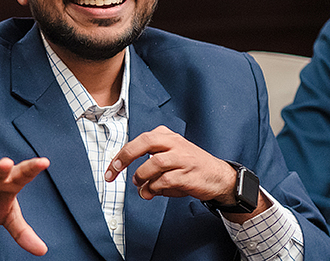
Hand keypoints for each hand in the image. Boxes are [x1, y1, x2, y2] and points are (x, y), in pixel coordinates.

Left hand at [104, 125, 238, 202]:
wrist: (218, 177)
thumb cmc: (192, 168)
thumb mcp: (171, 159)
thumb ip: (151, 169)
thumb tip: (138, 186)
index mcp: (168, 137)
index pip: (140, 140)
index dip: (122, 155)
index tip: (111, 169)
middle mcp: (175, 144)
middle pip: (146, 142)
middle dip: (126, 157)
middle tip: (115, 172)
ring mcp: (182, 158)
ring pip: (154, 164)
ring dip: (142, 178)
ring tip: (141, 187)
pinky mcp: (187, 174)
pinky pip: (164, 181)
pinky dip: (154, 188)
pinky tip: (154, 192)